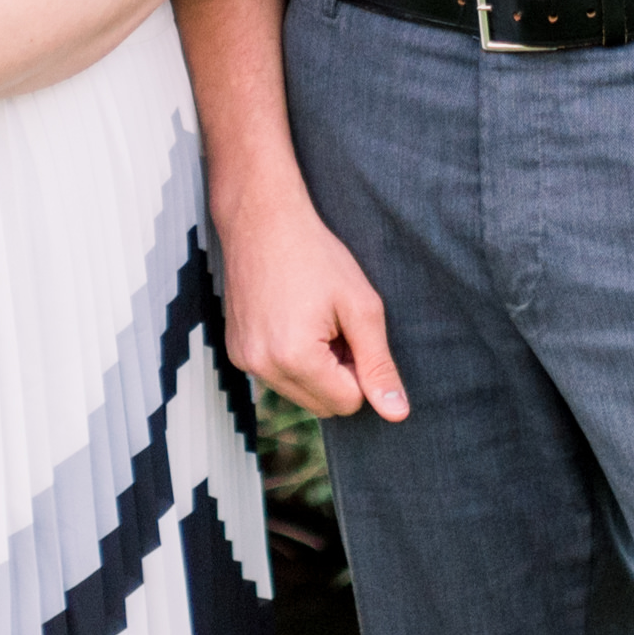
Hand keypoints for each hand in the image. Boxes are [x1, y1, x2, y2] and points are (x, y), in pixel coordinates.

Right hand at [219, 192, 406, 424]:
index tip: (352, 331)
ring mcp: (244, 362)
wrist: (262, 220)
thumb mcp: (361, 306)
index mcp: (295, 358)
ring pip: (300, 394)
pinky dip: (292, 360)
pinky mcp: (235, 353)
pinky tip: (291, 320)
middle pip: (323, 405)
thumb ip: (379, 364)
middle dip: (338, 374)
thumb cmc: (315, 255)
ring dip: (316, 369)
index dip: (360, 370)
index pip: (348, 403)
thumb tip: (397, 414)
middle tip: (335, 325)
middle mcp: (262, 368)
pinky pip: (277, 377)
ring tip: (313, 320)